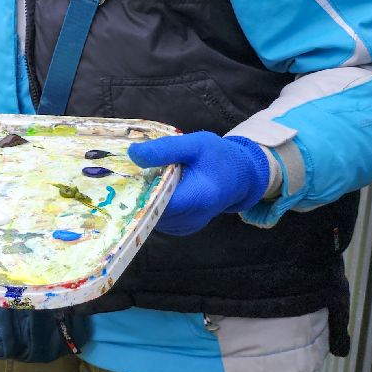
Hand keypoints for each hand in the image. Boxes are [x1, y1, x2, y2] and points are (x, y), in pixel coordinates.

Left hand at [128, 131, 269, 235]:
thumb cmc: (218, 157)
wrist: (239, 176)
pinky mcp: (182, 227)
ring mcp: (187, 225)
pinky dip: (153, 205)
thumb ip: (166, 149)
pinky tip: (158, 189)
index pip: (159, 202)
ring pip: (152, 217)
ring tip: (152, 179)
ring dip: (146, 200)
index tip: (131, 175)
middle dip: (141, 192)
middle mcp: (193, 217)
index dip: (140, 189)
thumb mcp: (195, 144)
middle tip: (139, 172)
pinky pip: (158, 220)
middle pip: (153, 210)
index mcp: (199, 197)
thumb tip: (133, 153)